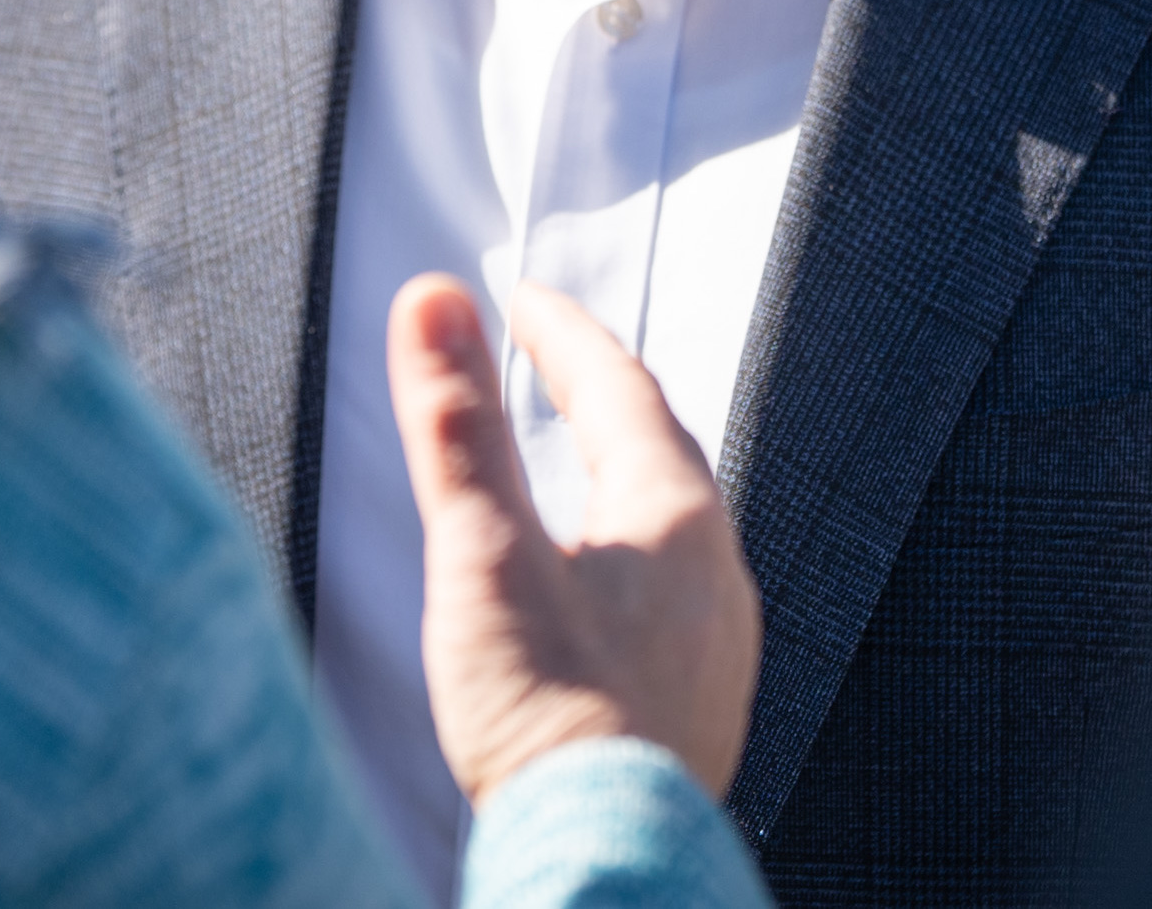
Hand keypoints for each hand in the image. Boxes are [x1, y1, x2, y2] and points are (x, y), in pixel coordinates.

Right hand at [387, 273, 759, 803]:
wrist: (603, 862)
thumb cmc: (551, 720)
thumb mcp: (484, 552)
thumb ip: (457, 426)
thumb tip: (434, 306)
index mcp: (676, 518)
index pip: (618, 387)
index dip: (560, 334)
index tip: (520, 300)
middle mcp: (717, 573)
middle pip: (657, 450)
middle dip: (598, 396)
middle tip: (549, 361)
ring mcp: (716, 645)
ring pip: (671, 527)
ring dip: (616, 476)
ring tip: (571, 462)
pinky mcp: (697, 705)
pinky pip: (670, 595)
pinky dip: (625, 553)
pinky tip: (593, 590)